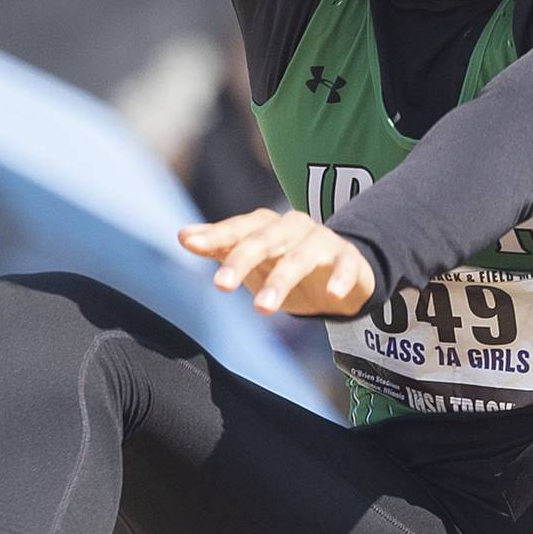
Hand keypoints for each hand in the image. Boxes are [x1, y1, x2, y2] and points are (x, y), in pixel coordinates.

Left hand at [179, 209, 375, 317]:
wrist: (341, 275)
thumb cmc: (287, 265)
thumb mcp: (253, 260)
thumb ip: (220, 247)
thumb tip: (183, 236)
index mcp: (268, 226)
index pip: (239, 228)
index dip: (215, 236)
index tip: (190, 245)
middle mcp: (294, 227)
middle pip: (265, 239)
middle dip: (242, 260)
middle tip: (221, 286)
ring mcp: (323, 241)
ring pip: (300, 258)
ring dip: (281, 280)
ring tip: (262, 307)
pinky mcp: (349, 259)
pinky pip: (345, 266)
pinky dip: (340, 279)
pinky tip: (332, 295)